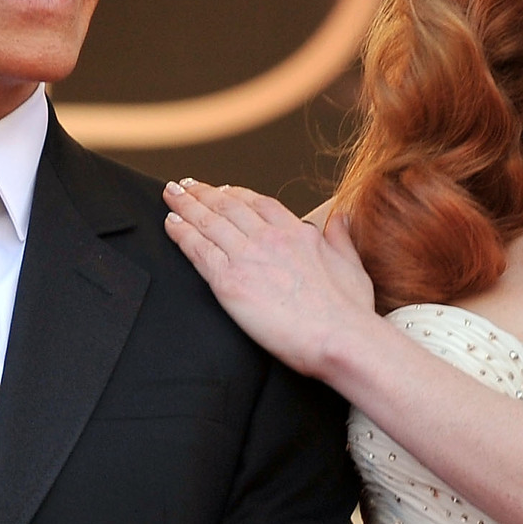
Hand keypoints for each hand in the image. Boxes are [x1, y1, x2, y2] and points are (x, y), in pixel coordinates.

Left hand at [162, 179, 377, 377]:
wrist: (339, 338)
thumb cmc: (349, 313)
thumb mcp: (352, 266)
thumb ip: (340, 238)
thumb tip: (341, 218)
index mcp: (298, 232)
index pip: (259, 203)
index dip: (235, 194)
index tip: (222, 189)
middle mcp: (270, 237)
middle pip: (227, 205)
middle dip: (203, 193)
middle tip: (184, 185)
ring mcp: (248, 256)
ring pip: (208, 222)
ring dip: (186, 206)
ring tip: (170, 196)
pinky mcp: (229, 281)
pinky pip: (198, 250)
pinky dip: (181, 234)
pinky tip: (171, 224)